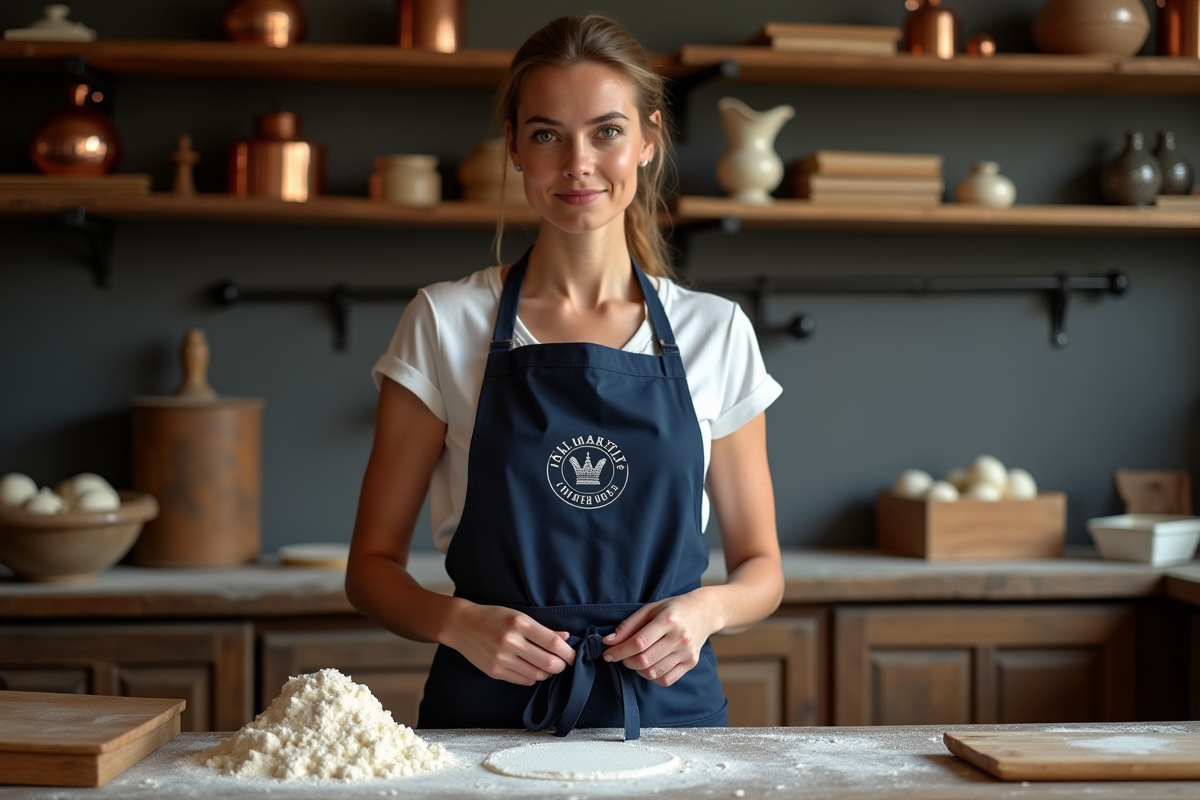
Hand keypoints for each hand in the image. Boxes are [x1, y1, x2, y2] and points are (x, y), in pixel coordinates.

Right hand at [442, 601, 575, 685]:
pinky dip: (532, 677)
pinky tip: (531, 668)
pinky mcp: (495, 671)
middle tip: (563, 662)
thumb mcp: (519, 615)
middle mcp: (511, 642)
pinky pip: (523, 680)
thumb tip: (566, 638)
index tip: (573, 655)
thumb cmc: (493, 617)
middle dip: (561, 665)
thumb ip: (543, 629)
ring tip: (546, 665)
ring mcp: (501, 659)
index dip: (568, 652)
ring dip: (547, 672)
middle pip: (548, 663)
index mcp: (520, 624)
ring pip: (537, 675)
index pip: (553, 643)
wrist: (462, 625)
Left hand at [601, 591, 720, 686]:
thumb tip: (609, 641)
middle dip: (626, 661)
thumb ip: (628, 625)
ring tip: (636, 659)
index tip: (607, 654)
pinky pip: (666, 680)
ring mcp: (687, 653)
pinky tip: (650, 665)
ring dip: (638, 669)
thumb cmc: (673, 609)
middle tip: (622, 656)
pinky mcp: (691, 663)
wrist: (704, 612)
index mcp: (668, 620)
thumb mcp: (650, 608)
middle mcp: (680, 638)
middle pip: (645, 660)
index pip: (639, 642)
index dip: (619, 651)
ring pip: (653, 672)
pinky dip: (652, 676)